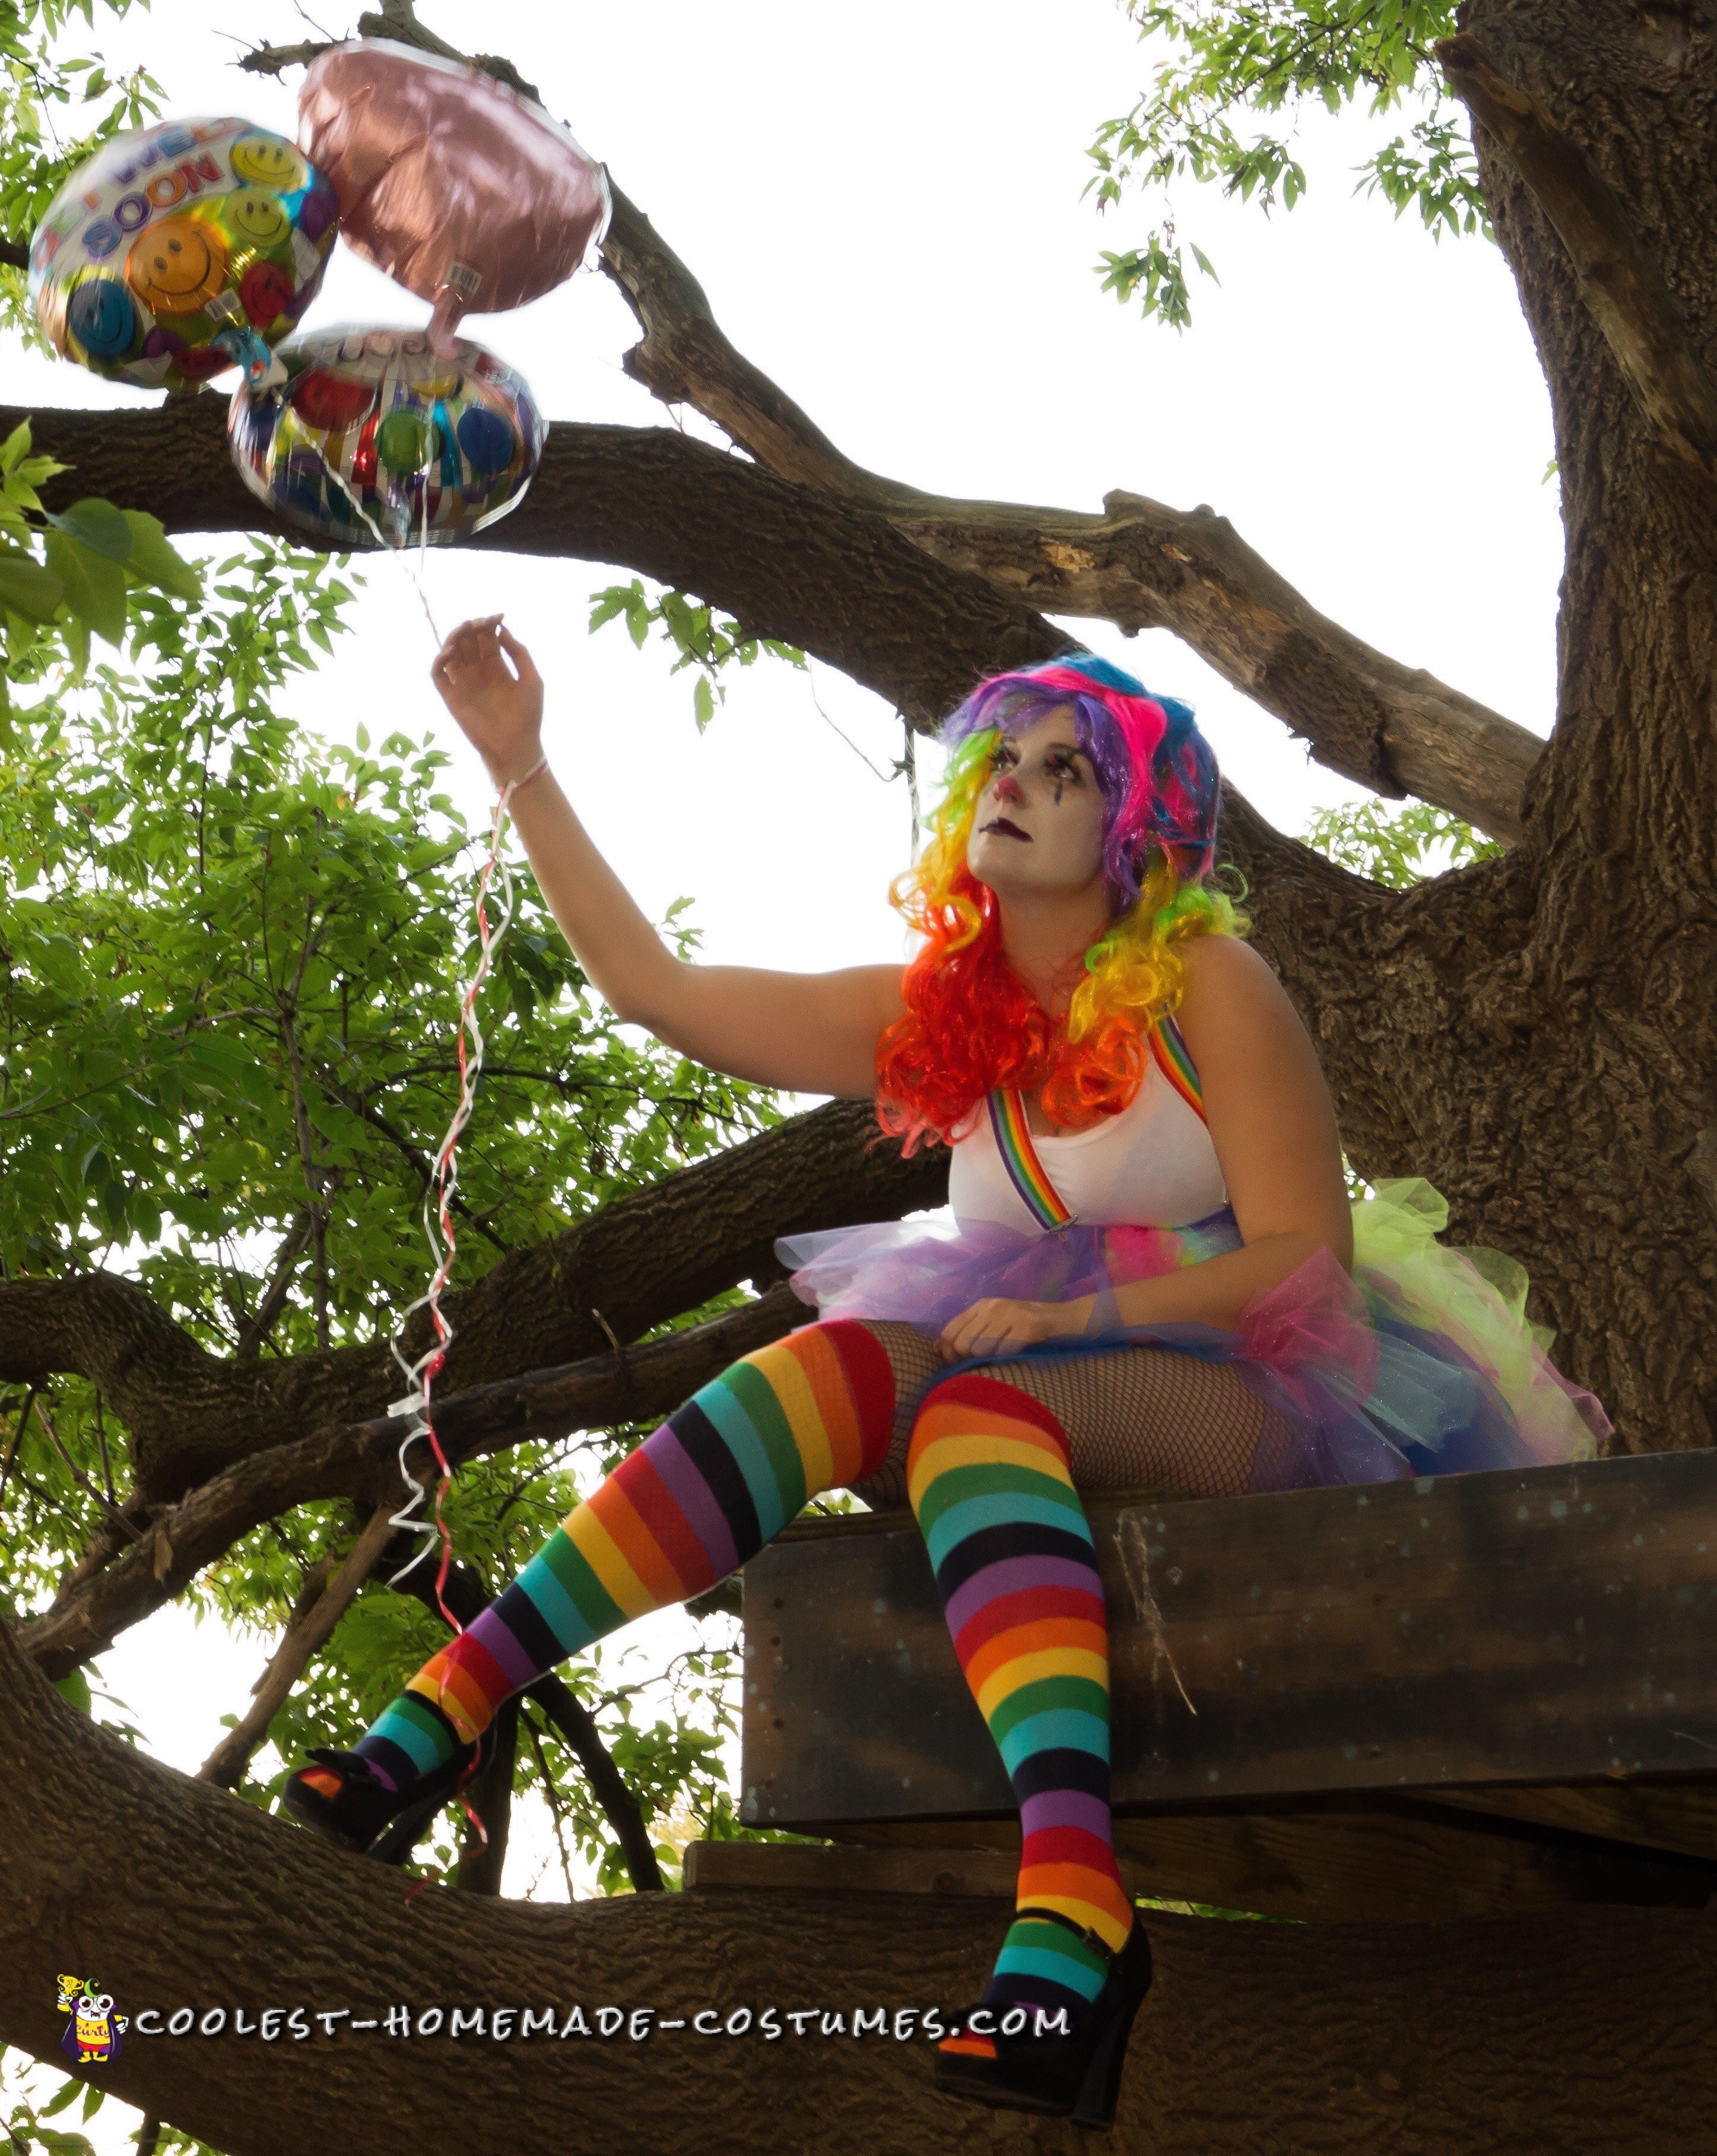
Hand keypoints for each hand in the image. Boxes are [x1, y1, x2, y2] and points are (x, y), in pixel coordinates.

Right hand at [430, 616, 544, 785]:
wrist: (516, 746)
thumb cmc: (528, 716)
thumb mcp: (531, 680)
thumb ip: (519, 653)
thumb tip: (502, 629)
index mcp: (497, 667)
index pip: (487, 638)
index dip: (490, 624)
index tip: (499, 616)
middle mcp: (478, 672)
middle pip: (468, 641)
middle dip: (473, 627)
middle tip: (481, 622)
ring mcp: (463, 683)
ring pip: (451, 652)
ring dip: (455, 636)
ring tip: (466, 628)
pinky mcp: (451, 697)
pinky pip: (438, 674)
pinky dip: (440, 660)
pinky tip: (451, 651)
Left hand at [938, 1294, 1095, 1361]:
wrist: (1066, 1319)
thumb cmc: (1027, 1328)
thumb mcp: (996, 1324)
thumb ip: (970, 1332)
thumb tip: (937, 1348)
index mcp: (982, 1306)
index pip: (949, 1332)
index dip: (948, 1354)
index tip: (958, 1364)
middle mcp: (993, 1306)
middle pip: (961, 1344)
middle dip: (966, 1361)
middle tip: (981, 1365)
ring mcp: (1011, 1314)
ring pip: (980, 1349)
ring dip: (988, 1361)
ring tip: (1001, 1359)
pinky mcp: (1029, 1326)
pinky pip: (1004, 1352)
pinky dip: (1006, 1360)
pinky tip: (1015, 1356)